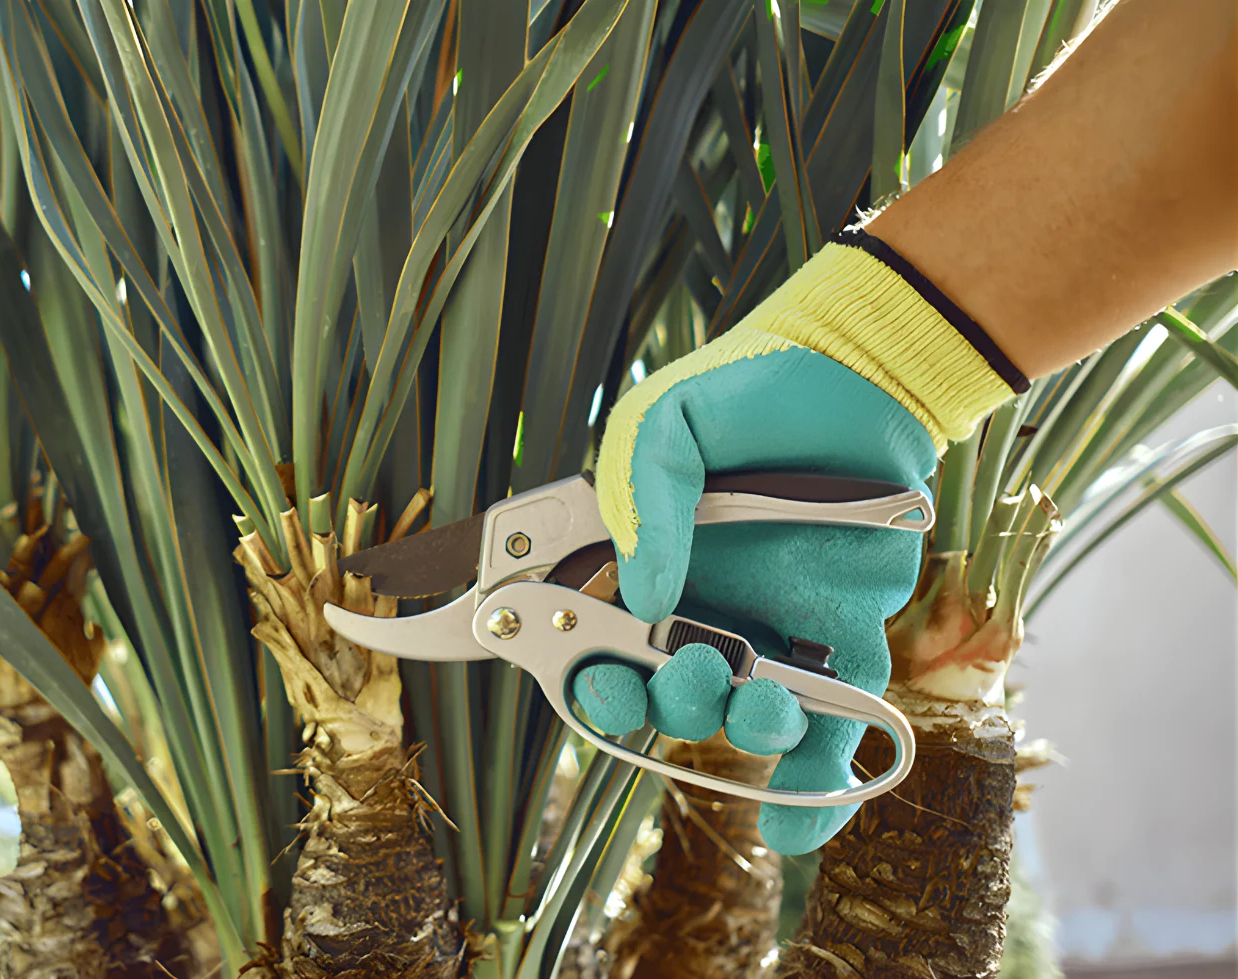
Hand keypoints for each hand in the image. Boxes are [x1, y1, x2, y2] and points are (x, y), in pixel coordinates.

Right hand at [571, 236, 1018, 854]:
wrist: (856, 370)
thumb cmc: (742, 393)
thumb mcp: (661, 426)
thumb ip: (642, 504)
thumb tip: (644, 600)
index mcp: (640, 572)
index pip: (592, 648)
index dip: (583, 677)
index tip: (592, 676)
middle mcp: (698, 613)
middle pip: (659, 701)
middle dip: (662, 705)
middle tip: (685, 664)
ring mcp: (772, 631)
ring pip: (740, 721)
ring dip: (741, 731)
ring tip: (760, 699)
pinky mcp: (847, 638)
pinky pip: (832, 731)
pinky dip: (817, 793)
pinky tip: (793, 832)